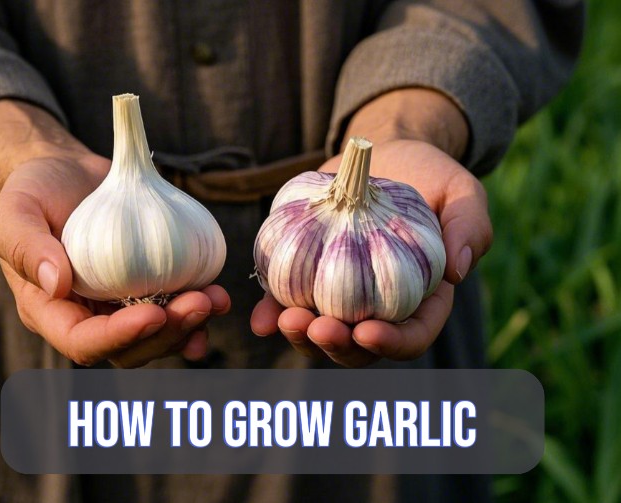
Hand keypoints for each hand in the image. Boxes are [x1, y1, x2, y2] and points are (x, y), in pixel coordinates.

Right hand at [0, 156, 229, 367]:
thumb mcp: (15, 209)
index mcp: (51, 309)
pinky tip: (219, 297)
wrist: (71, 174)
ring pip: (159, 335)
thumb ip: (24, 244)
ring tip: (215, 299)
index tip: (153, 314)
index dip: (118, 337)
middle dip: (167, 333)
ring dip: (190, 325)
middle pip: (130, 347)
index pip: (83, 342)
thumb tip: (56, 284)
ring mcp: (123, 303)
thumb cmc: (37, 190)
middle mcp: (89, 315)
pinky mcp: (151, 285)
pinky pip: (176, 308)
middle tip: (198, 303)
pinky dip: (200, 309)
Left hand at [250, 89, 491, 366]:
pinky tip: (259, 319)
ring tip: (286, 321)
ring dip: (302, 336)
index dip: (392, 343)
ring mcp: (339, 296)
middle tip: (318, 327)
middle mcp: (379, 305)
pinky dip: (272, 315)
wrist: (377, 156)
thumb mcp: (460, 192)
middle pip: (360, 346)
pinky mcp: (307, 276)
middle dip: (337, 345)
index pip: (412, 335)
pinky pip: (287, 304)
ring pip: (321, 333)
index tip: (367, 331)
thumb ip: (469, 228)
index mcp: (421, 298)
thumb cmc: (426, 176)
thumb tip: (458, 272)